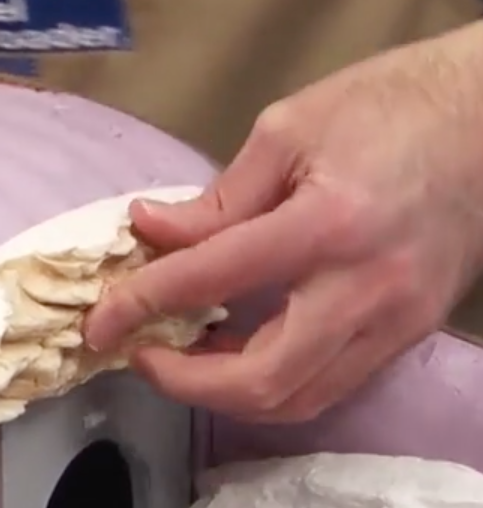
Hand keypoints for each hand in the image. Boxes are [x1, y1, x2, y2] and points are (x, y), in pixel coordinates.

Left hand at [85, 21, 482, 421]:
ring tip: (184, 355)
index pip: (211, 279)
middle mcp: (364, 290)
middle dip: (184, 382)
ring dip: (225, 393)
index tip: (100, 323)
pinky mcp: (408, 337)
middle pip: (260, 379)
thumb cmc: (391, 107)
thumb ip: (216, 198)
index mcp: (327, 224)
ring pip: (297, 400)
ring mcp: (394, 323)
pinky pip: (329, 387)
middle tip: (142, 354)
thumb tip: (148, 231)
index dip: (141, 305)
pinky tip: (239, 351)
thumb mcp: (289, 130)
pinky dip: (271, 384)